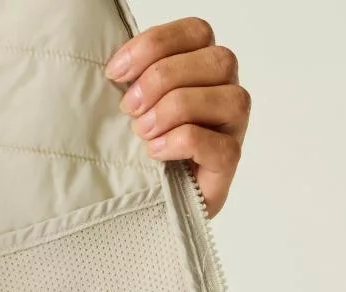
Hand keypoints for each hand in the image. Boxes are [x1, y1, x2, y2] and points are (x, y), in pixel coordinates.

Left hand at [105, 17, 249, 217]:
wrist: (150, 204)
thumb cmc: (141, 151)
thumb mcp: (132, 109)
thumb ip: (133, 82)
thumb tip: (113, 67)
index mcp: (203, 68)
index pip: (196, 32)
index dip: (155, 44)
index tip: (115, 72)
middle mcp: (225, 91)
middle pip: (215, 60)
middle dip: (163, 78)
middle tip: (129, 108)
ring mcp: (232, 128)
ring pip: (227, 98)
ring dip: (176, 110)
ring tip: (143, 133)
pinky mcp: (229, 163)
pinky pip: (220, 145)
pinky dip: (182, 142)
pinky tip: (155, 152)